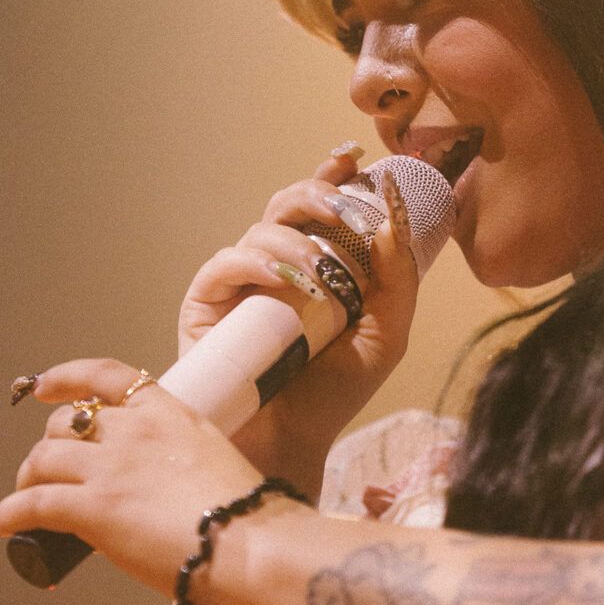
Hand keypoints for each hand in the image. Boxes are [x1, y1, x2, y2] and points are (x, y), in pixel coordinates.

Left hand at [0, 359, 265, 596]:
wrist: (251, 545)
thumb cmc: (248, 516)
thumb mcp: (214, 461)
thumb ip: (179, 460)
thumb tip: (160, 486)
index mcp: (169, 413)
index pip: (107, 376)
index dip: (67, 378)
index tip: (46, 386)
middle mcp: (134, 431)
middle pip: (66, 423)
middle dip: (50, 445)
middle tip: (47, 471)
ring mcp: (111, 467)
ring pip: (44, 458)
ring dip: (28, 477)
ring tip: (25, 497)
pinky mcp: (93, 508)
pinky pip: (34, 503)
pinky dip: (11, 512)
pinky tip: (4, 523)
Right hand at [177, 148, 418, 488]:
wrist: (289, 445)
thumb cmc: (333, 395)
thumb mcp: (386, 335)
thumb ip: (396, 279)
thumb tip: (394, 219)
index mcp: (318, 266)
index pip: (323, 207)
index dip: (334, 176)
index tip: (356, 159)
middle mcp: (277, 265)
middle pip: (289, 203)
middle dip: (319, 194)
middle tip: (345, 209)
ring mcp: (241, 282)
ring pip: (261, 229)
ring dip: (296, 240)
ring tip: (321, 274)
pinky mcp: (206, 302)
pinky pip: (225, 263)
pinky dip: (254, 261)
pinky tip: (280, 277)